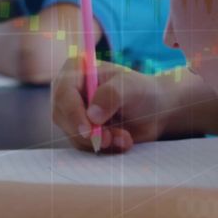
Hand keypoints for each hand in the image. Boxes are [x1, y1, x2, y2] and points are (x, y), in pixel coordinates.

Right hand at [51, 58, 179, 152]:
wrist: (154, 112)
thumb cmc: (142, 91)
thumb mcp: (131, 86)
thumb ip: (112, 94)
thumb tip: (91, 115)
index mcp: (76, 69)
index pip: (63, 93)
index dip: (72, 113)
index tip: (88, 131)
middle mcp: (68, 91)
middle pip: (62, 116)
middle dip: (88, 132)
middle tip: (111, 139)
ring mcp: (72, 112)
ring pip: (73, 134)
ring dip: (100, 141)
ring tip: (125, 137)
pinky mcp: (80, 131)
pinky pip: (83, 146)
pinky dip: (104, 148)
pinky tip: (122, 140)